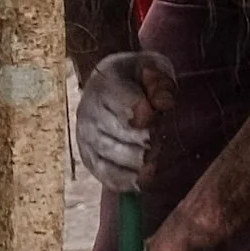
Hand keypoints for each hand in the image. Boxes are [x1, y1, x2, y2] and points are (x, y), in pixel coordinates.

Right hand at [75, 50, 177, 193]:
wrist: (107, 84)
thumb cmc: (136, 77)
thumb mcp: (153, 68)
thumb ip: (161, 83)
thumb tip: (164, 104)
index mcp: (105, 85)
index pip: (127, 106)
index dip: (148, 115)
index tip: (155, 115)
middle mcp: (89, 112)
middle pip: (121, 135)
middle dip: (147, 140)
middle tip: (158, 138)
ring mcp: (85, 137)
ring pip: (113, 157)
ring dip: (140, 161)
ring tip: (154, 156)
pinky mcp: (87, 157)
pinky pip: (105, 175)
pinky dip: (126, 182)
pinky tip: (142, 179)